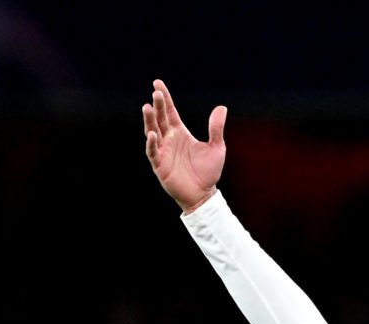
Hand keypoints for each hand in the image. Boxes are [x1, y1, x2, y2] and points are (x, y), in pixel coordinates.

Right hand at [142, 78, 226, 213]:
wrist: (203, 194)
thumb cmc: (208, 172)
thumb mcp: (216, 147)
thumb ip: (216, 128)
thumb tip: (221, 107)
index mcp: (180, 132)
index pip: (169, 111)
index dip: (164, 98)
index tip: (157, 83)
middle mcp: (169, 139)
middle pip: (160, 118)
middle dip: (157, 106)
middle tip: (156, 93)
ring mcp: (162, 151)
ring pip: (152, 131)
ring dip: (149, 120)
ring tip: (147, 107)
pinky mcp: (159, 165)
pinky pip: (153, 152)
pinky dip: (151, 143)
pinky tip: (152, 134)